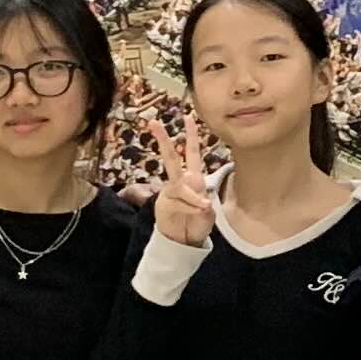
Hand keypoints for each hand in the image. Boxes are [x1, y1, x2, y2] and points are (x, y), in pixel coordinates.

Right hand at [151, 126, 214, 250]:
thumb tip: (201, 201)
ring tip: (203, 208)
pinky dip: (191, 211)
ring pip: (180, 188)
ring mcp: (170, 193)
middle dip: (163, 141)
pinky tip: (196, 216)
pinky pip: (180, 204)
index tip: (188, 117)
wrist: (183, 242)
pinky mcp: (164, 205)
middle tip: (153, 123)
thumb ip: (204, 205)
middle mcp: (179, 182)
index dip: (191, 135)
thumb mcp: (207, 214)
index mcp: (192, 179)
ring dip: (193, 199)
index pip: (192, 153)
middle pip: (171, 159)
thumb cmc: (197, 223)